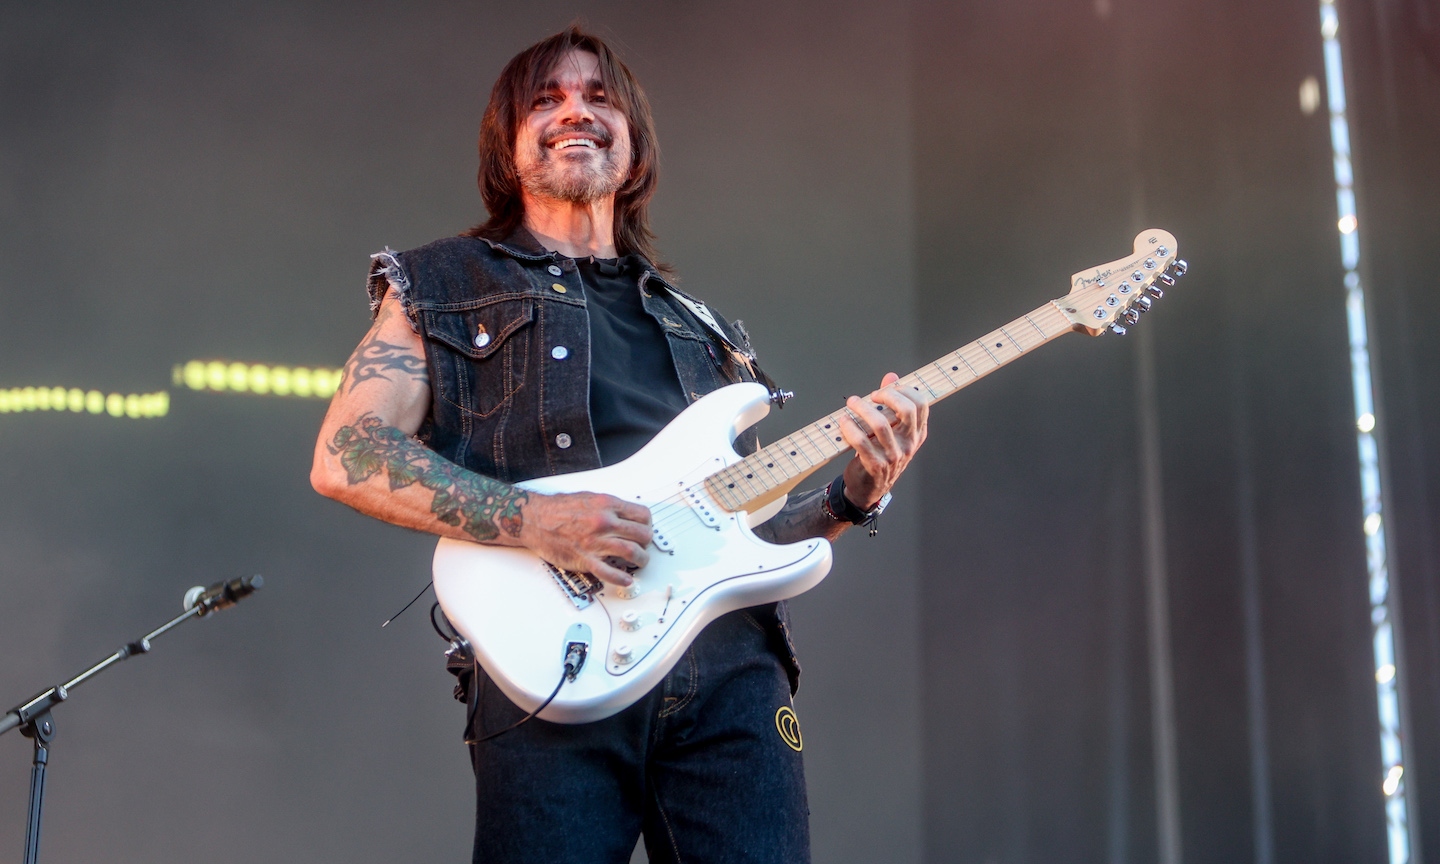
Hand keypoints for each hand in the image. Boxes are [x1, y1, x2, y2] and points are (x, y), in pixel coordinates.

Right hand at [518, 492, 652, 585]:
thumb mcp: (589, 498)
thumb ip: (609, 507)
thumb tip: (626, 516)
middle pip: (641, 534)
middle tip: (645, 546)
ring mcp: (595, 541)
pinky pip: (609, 572)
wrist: (535, 519)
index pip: (642, 515)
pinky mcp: (585, 559)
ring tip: (640, 562)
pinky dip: (621, 578)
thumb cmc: (557, 509)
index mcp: (607, 505)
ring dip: (641, 559)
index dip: (648, 524)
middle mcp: (604, 522)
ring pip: (632, 552)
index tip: (646, 530)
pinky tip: (626, 579)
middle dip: (647, 542)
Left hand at [837, 372, 928, 509]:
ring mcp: (893, 456)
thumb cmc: (880, 455)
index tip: (887, 388)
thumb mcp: (892, 431)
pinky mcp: (875, 465)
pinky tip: (844, 421)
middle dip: (887, 395)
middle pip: (907, 410)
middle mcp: (909, 445)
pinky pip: (861, 441)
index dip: (904, 390)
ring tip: (852, 403)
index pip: (921, 404)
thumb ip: (892, 403)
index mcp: (917, 434)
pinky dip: (850, 428)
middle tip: (871, 395)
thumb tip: (891, 377)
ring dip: (863, 409)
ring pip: (881, 424)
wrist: (869, 489)